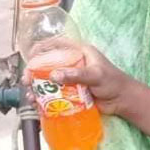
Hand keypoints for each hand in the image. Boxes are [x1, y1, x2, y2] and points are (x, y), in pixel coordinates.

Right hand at [22, 38, 137, 115]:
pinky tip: (38, 105)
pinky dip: (44, 99)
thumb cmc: (114, 82)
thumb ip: (77, 75)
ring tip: (31, 96)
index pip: (58, 44)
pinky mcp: (71, 92)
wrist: (122, 100)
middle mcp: (73, 64)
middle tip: (27, 81)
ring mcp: (71, 79)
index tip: (31, 55)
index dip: (43, 47)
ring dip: (37, 88)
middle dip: (35, 72)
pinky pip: (54, 94)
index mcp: (80, 53)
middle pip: (49, 64)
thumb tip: (54, 75)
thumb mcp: (96, 76)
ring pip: (49, 81)